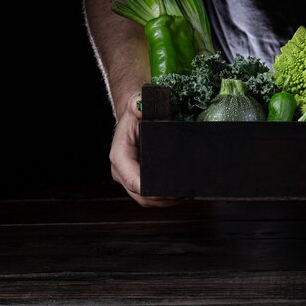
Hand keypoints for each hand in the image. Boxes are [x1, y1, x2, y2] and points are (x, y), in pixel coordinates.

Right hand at [110, 93, 179, 207]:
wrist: (136, 117)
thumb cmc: (137, 112)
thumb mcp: (137, 104)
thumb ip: (138, 104)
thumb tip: (139, 106)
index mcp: (119, 156)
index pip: (132, 180)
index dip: (149, 190)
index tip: (167, 193)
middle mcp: (122, 171)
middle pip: (141, 195)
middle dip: (162, 199)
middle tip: (184, 195)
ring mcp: (131, 178)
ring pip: (147, 200)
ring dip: (166, 201)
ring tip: (186, 196)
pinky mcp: (141, 181)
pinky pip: (152, 196)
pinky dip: (166, 198)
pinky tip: (181, 194)